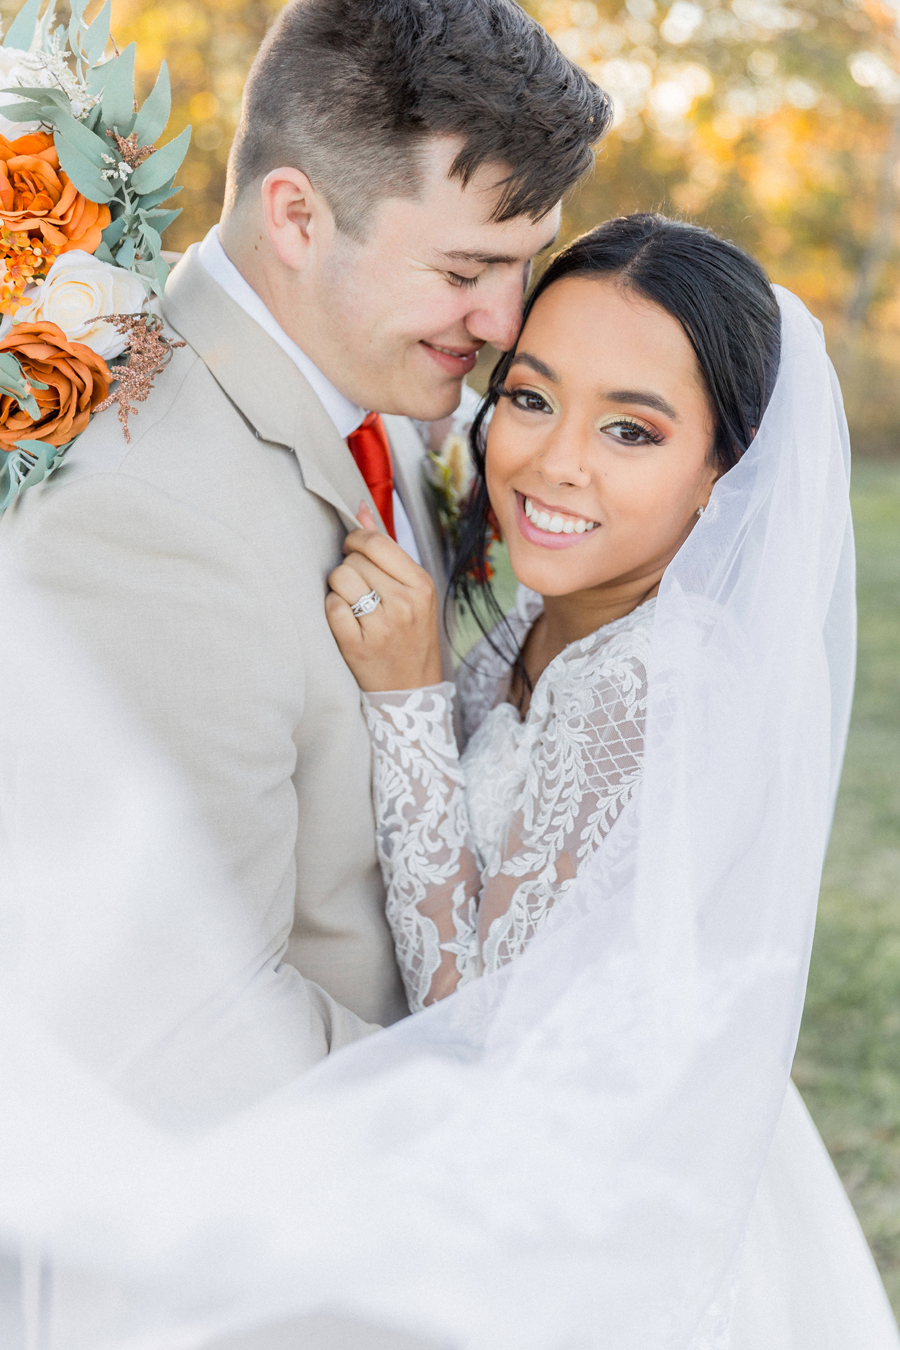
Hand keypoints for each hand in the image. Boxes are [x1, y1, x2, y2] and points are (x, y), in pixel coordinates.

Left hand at [326, 505, 442, 691]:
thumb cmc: (410, 637)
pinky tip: (346, 623)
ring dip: (338, 590)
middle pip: (353, 560)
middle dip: (349, 570)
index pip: (375, 542)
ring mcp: (382, 626)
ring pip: (339, 580)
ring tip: (353, 605)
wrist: (411, 692)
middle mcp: (405, 603)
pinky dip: (333, 612)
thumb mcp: (412, 591)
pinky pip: (331, 608)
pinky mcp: (359, 646)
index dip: (355, 542)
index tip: (354, 553)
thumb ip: (386, 549)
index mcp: (420, 584)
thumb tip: (361, 510)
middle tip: (360, 590)